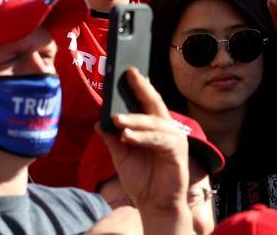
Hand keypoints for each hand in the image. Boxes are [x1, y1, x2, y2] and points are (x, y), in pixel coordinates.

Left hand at [100, 68, 189, 223]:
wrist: (154, 205)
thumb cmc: (141, 180)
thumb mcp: (120, 156)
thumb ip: (111, 138)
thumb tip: (99, 121)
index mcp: (153, 126)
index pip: (145, 102)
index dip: (136, 86)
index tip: (125, 71)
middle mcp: (166, 128)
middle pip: (153, 102)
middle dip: (141, 87)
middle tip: (129, 73)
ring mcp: (173, 138)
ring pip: (153, 122)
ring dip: (134, 119)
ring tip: (117, 119)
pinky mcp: (177, 151)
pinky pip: (158, 140)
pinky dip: (142, 137)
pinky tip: (127, 136)